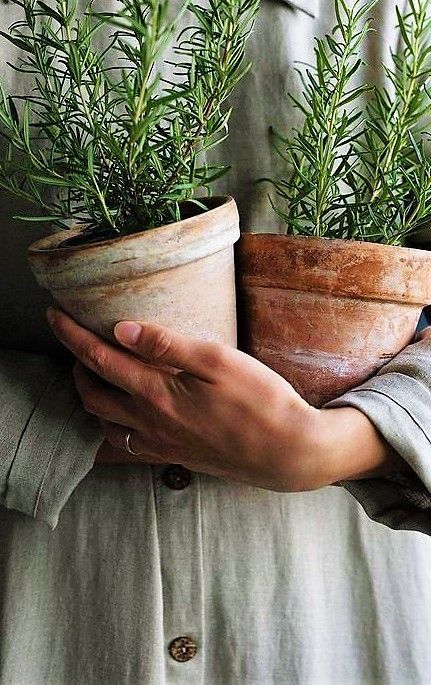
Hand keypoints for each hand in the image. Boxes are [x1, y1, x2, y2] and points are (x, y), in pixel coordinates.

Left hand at [47, 308, 405, 489]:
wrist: (289, 452)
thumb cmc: (261, 401)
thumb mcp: (218, 360)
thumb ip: (167, 345)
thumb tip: (122, 329)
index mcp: (157, 393)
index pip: (100, 359)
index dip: (71, 335)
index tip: (54, 315)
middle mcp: (150, 422)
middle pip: (92, 394)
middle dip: (75, 365)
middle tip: (77, 342)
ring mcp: (160, 445)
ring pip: (103, 424)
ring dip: (89, 397)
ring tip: (94, 375)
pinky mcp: (174, 457)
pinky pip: (125, 450)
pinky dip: (108, 433)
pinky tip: (115, 423)